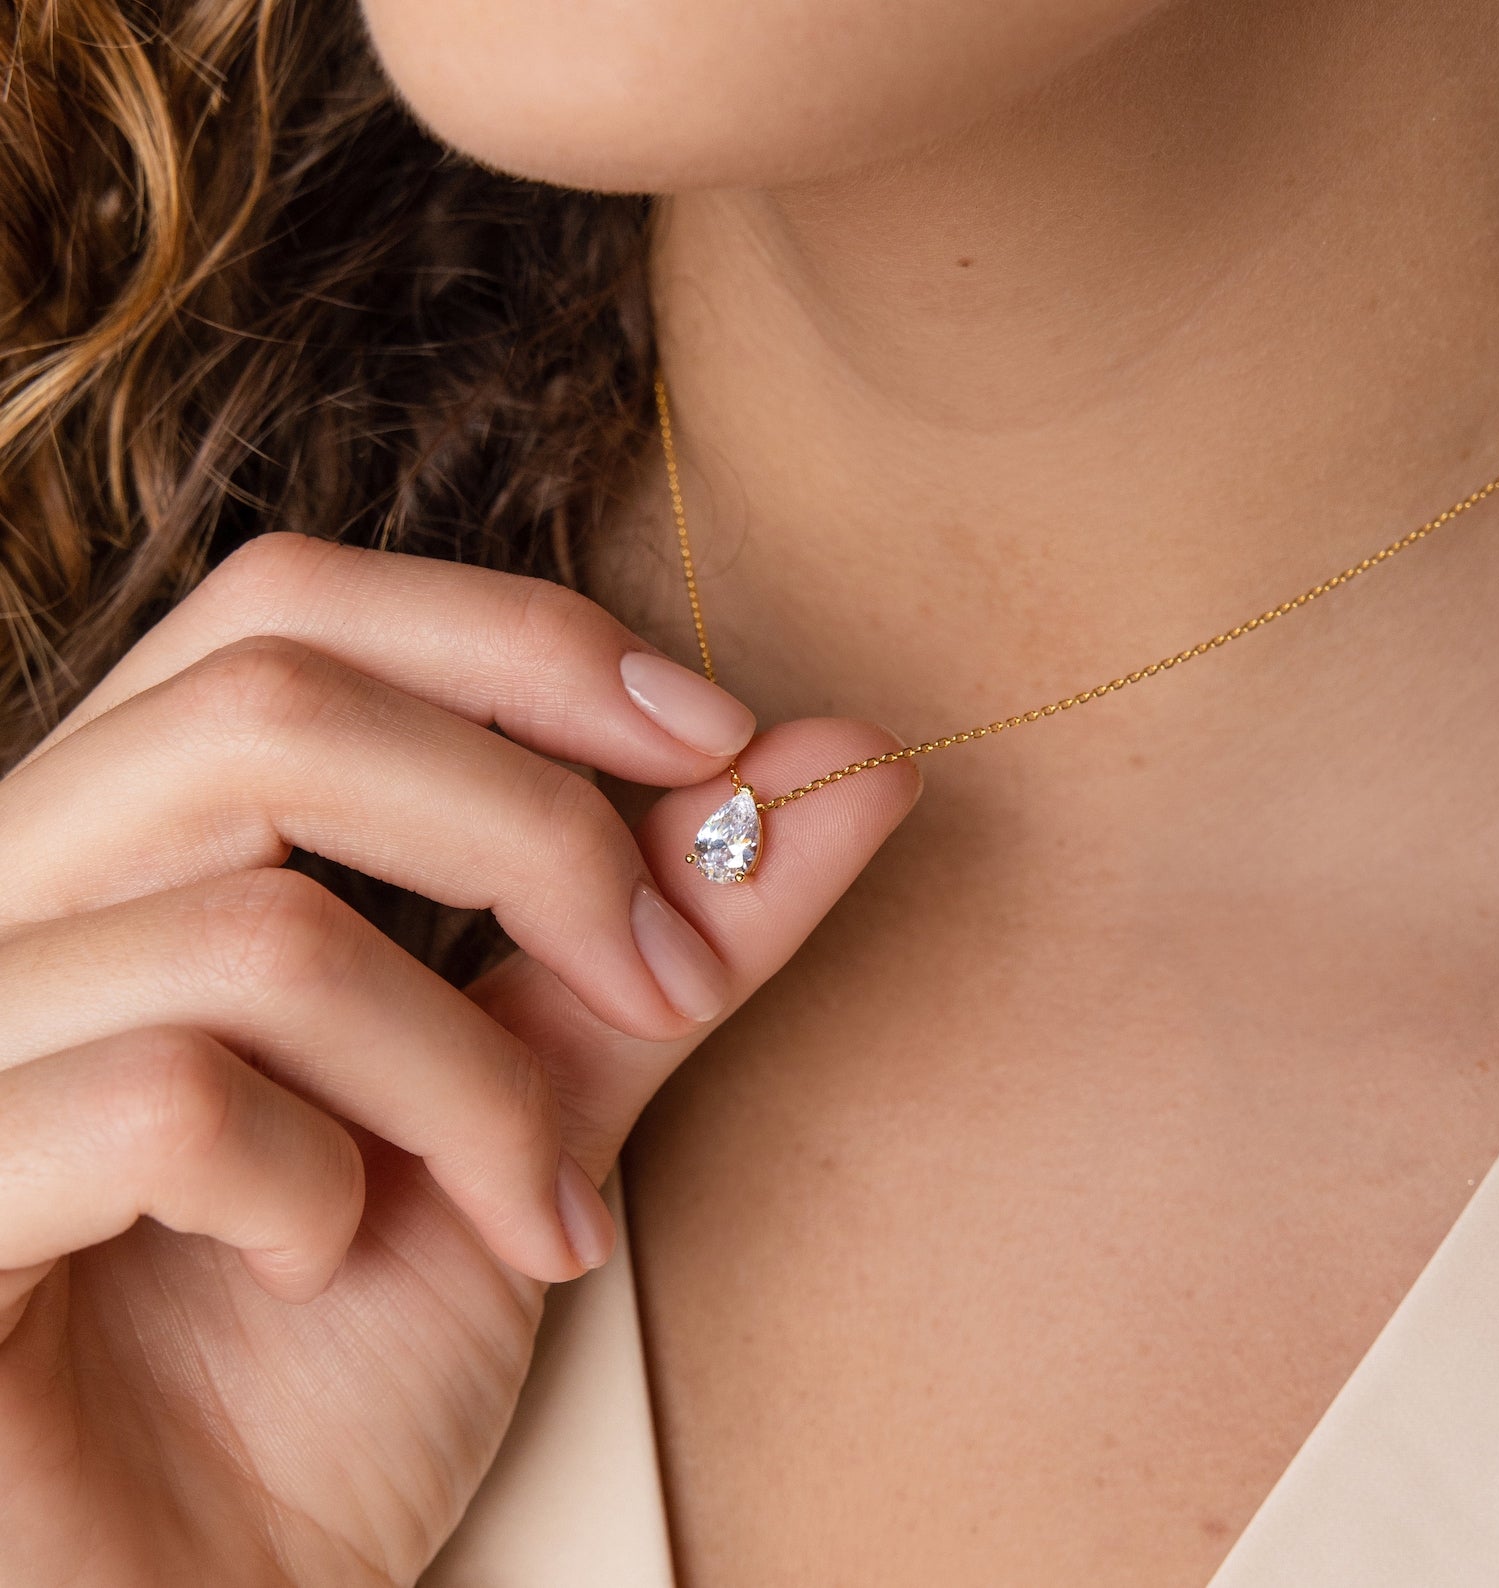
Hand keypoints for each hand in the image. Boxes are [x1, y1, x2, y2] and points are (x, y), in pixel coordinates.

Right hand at [0, 532, 920, 1586]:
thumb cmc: (340, 1357)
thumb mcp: (536, 1099)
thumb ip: (663, 923)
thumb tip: (842, 763)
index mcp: (131, 837)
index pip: (295, 612)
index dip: (521, 646)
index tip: (721, 742)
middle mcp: (6, 897)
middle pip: (270, 703)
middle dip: (532, 829)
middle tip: (658, 977)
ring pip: (260, 933)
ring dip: (466, 1074)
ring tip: (528, 1198)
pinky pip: (169, 1106)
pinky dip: (325, 1191)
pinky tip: (330, 1264)